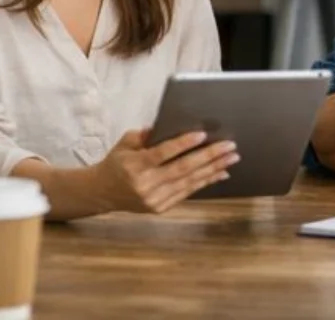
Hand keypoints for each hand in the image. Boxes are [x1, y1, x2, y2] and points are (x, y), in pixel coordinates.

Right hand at [92, 129, 239, 213]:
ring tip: (232, 158)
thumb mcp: (125, 143)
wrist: (102, 193)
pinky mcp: (161, 208)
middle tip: (230, 146)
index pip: (163, 153)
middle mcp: (145, 184)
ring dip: (214, 169)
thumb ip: (144, 135)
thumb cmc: (117, 162)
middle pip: (182, 168)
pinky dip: (206, 182)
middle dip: (209, 156)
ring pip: (189, 182)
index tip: (203, 134)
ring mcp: (154, 199)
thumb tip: (169, 125)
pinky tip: (221, 173)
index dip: (184, 144)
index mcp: (135, 165)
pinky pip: (188, 192)